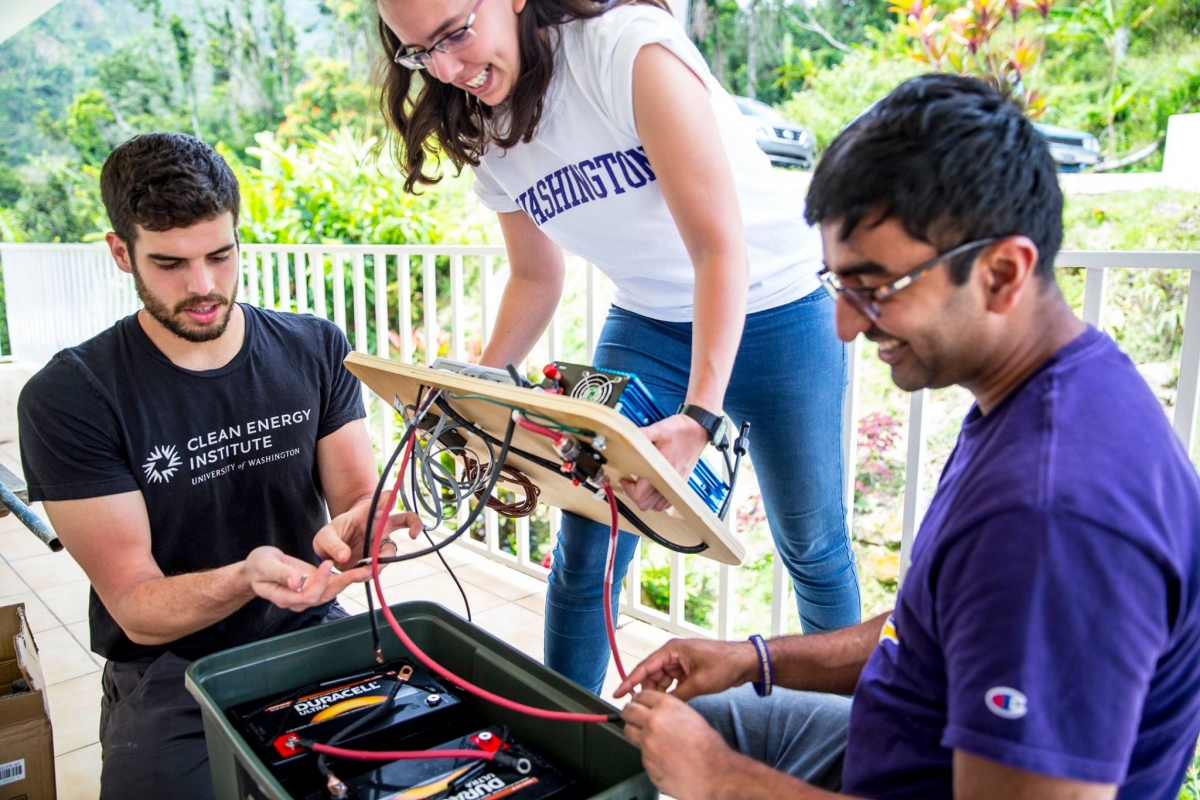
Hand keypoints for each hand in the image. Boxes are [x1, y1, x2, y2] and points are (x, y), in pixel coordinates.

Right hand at [243, 546, 366, 611]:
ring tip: (367, 570)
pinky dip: (346, 577)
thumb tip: (295, 582)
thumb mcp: (264, 565)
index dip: (320, 581)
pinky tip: (359, 570)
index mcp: (284, 596)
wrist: (258, 567)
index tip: (328, 564)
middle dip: (344, 583)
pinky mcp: (314, 584)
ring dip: (349, 581)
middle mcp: (299, 599)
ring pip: (331, 591)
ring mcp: (307, 594)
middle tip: (361, 570)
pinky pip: (332, 584)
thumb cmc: (258, 565)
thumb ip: (280, 573)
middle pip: (324, 595)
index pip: (307, 594)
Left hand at [312, 503, 424, 570]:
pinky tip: (359, 572)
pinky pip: (380, 566)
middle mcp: (379, 527)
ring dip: (382, 559)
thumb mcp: (324, 538)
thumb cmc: (329, 538)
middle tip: (413, 534)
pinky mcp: (376, 560)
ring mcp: (380, 544)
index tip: (389, 502)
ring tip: (366, 567)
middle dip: (415, 524)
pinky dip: (371, 571)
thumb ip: (333, 545)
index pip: (383, 499)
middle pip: (406, 519)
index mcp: (367, 513)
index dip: (389, 499)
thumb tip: (345, 556)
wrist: (329, 555)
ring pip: (391, 550)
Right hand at [615, 637, 757, 700]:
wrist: (745, 662)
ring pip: (661, 681)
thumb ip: (677, 696)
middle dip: (648, 691)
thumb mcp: (699, 683)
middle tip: (644, 708)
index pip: (644, 667)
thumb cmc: (725, 664)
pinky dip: (670, 693)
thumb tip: (662, 707)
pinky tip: (672, 703)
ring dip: (660, 693)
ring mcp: (680, 663)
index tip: (617, 693)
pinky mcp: (687, 670)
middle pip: (651, 675)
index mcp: (672, 650)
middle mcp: (673, 654)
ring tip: (661, 708)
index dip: (629, 681)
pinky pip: (672, 683)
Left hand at [620, 413, 709, 511]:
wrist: (699, 430)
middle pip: (645, 504)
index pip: (640, 494)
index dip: (628, 488)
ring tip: (640, 486)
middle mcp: (669, 480)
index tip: (625, 479)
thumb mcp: (660, 429)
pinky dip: (658, 501)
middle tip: (630, 483)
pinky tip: (652, 490)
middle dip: (633, 495)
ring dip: (645, 499)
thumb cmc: (682, 430)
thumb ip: (642, 434)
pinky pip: (668, 503)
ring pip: (656, 507)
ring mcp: (676, 484)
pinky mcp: (680, 484)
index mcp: (662, 469)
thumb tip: (626, 436)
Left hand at [621, 690, 736, 799]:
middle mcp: (653, 722)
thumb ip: (668, 711)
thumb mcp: (689, 716)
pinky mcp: (646, 762)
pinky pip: (641, 754)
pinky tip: (663, 757)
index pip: (640, 695)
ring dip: (636, 733)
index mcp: (666, 706)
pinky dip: (649, 755)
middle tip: (633, 718)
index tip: (637, 703)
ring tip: (651, 740)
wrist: (714, 773)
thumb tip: (654, 710)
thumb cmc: (708, 747)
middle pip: (628, 712)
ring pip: (630, 733)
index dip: (638, 700)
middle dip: (630, 714)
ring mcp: (647, 743)